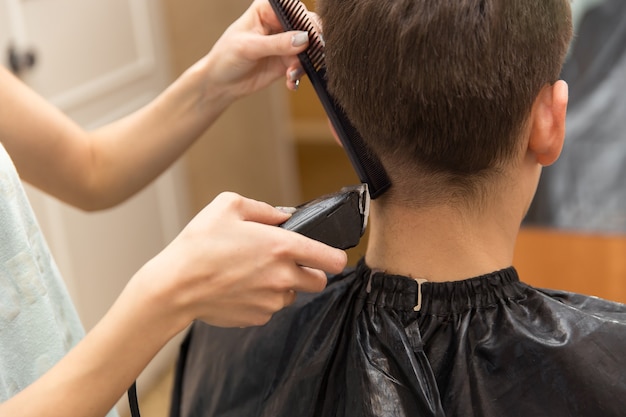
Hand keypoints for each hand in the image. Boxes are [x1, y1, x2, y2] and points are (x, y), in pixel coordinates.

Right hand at [133, 192, 346, 328]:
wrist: (174, 287)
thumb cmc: (199, 244)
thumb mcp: (228, 206)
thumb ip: (264, 209)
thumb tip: (284, 216)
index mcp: (282, 247)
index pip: (331, 259)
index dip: (335, 256)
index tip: (329, 255)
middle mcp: (283, 277)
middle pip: (319, 282)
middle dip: (309, 272)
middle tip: (286, 262)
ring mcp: (271, 301)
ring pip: (292, 295)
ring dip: (283, 286)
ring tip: (253, 273)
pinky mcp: (258, 317)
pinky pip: (271, 308)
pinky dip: (262, 299)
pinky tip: (240, 288)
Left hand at [197, 0, 313, 100]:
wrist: (221, 84)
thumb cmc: (226, 58)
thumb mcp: (249, 48)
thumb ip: (277, 44)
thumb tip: (303, 39)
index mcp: (267, 9)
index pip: (294, 8)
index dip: (305, 20)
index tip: (308, 37)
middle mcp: (279, 23)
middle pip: (307, 26)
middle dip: (311, 43)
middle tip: (305, 57)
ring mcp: (285, 43)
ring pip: (309, 48)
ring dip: (304, 63)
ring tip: (291, 74)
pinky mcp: (287, 61)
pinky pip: (303, 66)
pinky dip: (299, 74)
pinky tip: (291, 82)